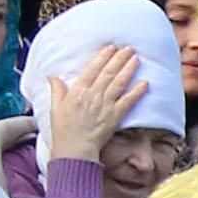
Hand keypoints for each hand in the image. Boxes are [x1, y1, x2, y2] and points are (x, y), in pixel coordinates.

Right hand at [42, 44, 142, 161]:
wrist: (74, 149)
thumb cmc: (63, 129)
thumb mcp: (55, 107)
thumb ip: (57, 89)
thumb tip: (51, 76)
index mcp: (77, 91)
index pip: (92, 69)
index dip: (102, 57)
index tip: (111, 47)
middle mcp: (92, 96)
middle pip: (108, 73)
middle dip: (119, 59)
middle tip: (128, 48)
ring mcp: (104, 106)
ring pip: (118, 83)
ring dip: (128, 70)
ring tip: (136, 59)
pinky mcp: (114, 117)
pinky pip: (127, 102)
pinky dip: (137, 92)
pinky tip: (145, 83)